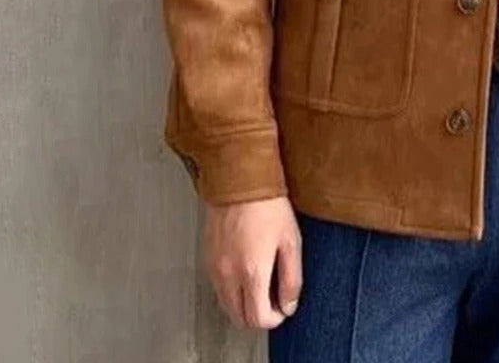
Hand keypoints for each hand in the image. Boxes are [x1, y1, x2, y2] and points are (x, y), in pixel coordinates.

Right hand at [202, 195, 301, 329]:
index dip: (274, 318)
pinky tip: (245, 271)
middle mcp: (228, 274)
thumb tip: (289, 304)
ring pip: (226, 304)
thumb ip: (291, 278)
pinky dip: (231, 289)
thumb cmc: (267, 204)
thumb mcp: (291, 240)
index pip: (257, 318)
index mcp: (252, 271)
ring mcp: (214, 267)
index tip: (282, 307)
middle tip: (273, 299)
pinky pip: (218, 286)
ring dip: (243, 303)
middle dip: (257, 315)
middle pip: (239, 317)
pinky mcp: (207, 257)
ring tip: (261, 283)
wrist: (239, 179)